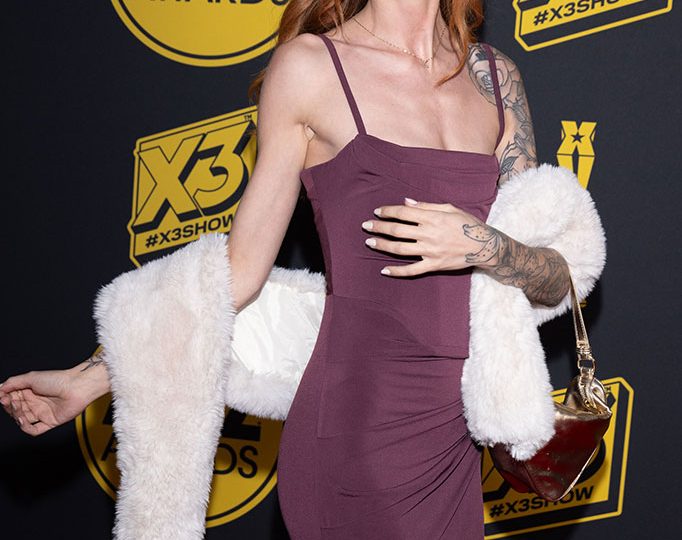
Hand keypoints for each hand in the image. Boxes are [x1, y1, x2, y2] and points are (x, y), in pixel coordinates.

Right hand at [0, 364, 99, 436]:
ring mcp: (42, 412)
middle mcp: (36, 402)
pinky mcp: (50, 422)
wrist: (77, 387)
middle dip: (10, 406)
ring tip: (18, 408)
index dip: (5, 398)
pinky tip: (23, 420)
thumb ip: (13, 383)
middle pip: (15, 410)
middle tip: (10, 400)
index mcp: (31, 391)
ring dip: (16, 416)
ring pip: (22, 420)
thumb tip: (0, 388)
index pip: (12, 398)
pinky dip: (26, 428)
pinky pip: (34, 430)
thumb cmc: (58, 379)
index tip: (2, 396)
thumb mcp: (31, 377)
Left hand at [361, 197, 495, 276]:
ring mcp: (430, 252)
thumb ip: (426, 206)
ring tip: (369, 242)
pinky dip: (397, 271)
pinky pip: (412, 270)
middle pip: (398, 230)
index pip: (404, 212)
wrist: (485, 246)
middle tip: (366, 226)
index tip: (377, 212)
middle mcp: (429, 234)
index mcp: (433, 218)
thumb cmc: (468, 224)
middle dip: (379, 227)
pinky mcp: (434, 265)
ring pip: (400, 249)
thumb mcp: (450, 209)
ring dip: (382, 245)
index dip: (388, 211)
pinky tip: (384, 270)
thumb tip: (406, 201)